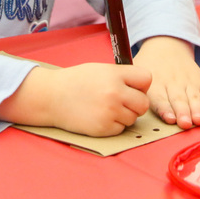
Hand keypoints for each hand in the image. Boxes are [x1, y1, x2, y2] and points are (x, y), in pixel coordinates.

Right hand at [0, 63, 151, 136]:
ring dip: (124, 115)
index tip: (131, 87)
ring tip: (106, 108)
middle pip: (144, 103)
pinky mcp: (104, 127)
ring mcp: (110, 111)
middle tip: (120, 101)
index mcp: (115, 74)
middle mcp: (115, 92)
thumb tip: (143, 86)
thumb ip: (121, 76)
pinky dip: (113, 125)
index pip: (146, 78)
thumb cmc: (76, 81)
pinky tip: (99, 116)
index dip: (140, 84)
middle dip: (135, 103)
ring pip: (133, 118)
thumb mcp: (100, 69)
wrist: (52, 96)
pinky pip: (121, 129)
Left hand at [134, 36, 199, 129]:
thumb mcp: (136, 70)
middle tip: (185, 124)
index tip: (169, 119)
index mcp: (156, 82)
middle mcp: (173, 82)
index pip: (160, 97)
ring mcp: (188, 81)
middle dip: (182, 112)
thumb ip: (132, 86)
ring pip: (194, 97)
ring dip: (198, 109)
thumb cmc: (148, 65)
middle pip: (178, 99)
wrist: (165, 44)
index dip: (165, 108)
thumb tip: (123, 103)